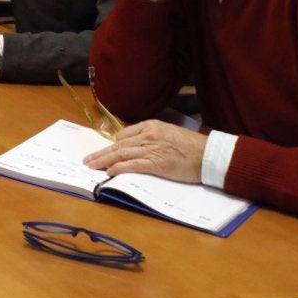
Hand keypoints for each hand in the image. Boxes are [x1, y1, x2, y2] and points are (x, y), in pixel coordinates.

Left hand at [82, 120, 206, 182]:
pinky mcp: (157, 164)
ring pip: (121, 154)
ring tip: (91, 166)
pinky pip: (133, 165)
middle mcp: (148, 135)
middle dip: (100, 152)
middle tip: (87, 159)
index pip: (124, 134)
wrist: (210, 155)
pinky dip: (119, 168)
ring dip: (103, 160)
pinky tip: (109, 171)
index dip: (111, 145)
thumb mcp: (169, 133)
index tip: (103, 151)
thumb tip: (137, 146)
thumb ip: (152, 137)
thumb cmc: (192, 146)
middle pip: (118, 144)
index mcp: (151, 126)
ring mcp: (152, 149)